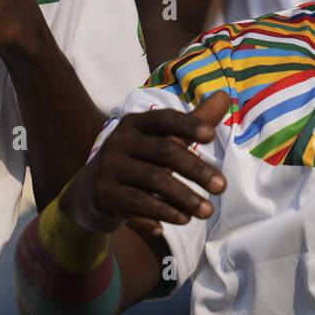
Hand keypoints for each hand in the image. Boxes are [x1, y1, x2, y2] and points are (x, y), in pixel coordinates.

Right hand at [61, 92, 230, 235]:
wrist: (91, 192)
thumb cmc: (139, 161)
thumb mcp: (162, 140)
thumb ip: (193, 122)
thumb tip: (224, 95)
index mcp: (135, 124)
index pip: (164, 119)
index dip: (188, 124)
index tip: (211, 136)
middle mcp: (119, 141)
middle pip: (164, 151)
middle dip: (196, 169)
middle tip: (222, 187)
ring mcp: (109, 167)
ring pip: (153, 180)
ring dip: (184, 197)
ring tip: (207, 211)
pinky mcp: (104, 194)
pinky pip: (137, 204)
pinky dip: (162, 213)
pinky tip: (182, 220)